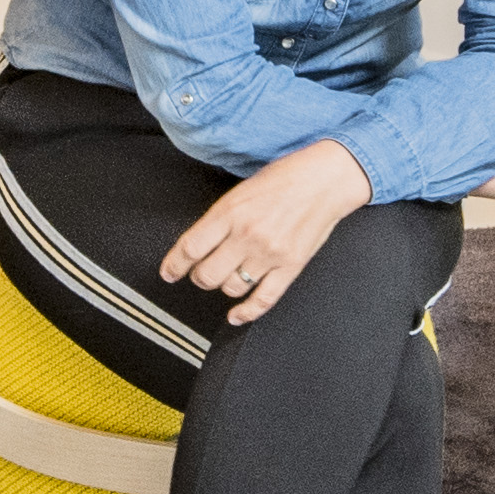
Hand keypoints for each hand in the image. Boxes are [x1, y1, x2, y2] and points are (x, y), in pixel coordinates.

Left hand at [157, 141, 369, 323]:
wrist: (325, 179)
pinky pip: (263, 299)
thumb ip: (221, 217)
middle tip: (200, 274)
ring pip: (231, 288)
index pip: (190, 248)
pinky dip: (246, 313)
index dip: (173, 265)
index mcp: (230, 211)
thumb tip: (199, 244)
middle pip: (206, 275)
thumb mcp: (242, 190)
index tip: (169, 273)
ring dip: (224, 287)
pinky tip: (237, 315)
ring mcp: (269, 253)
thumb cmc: (286, 178)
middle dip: (199, 278)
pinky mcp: (290, 266)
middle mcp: (247, 234)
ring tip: (228, 277)